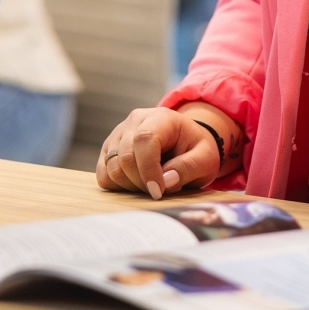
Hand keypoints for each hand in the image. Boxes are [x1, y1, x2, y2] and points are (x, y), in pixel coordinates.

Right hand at [97, 102, 239, 199]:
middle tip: (160, 191)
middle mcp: (135, 121)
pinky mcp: (109, 149)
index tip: (159, 191)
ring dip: (131, 186)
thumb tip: (165, 181)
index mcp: (161, 118)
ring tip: (151, 184)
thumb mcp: (205, 159)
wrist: (187, 143)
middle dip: (142, 182)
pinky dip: (118, 186)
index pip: (145, 140)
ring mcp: (118, 134)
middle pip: (125, 157)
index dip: (149, 169)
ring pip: (111, 168)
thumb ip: (188, 168)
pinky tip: (137, 183)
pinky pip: (103, 174)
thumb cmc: (197, 150)